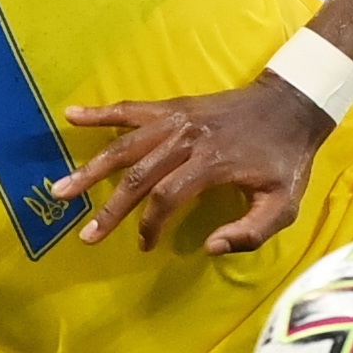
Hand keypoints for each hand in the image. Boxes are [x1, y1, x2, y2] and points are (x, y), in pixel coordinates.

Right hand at [54, 73, 336, 253]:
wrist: (292, 104)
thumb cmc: (286, 160)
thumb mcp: (285, 203)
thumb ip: (251, 232)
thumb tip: (209, 249)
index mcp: (212, 163)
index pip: (167, 197)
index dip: (151, 225)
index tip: (144, 245)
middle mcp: (188, 138)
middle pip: (138, 174)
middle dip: (109, 208)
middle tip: (85, 235)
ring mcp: (177, 119)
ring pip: (125, 144)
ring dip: (91, 167)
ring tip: (60, 187)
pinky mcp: (174, 107)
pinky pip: (131, 108)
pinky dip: (101, 112)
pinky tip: (71, 114)